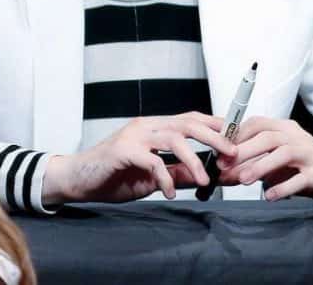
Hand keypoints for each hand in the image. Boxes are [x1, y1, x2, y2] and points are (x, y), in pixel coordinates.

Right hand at [42, 112, 235, 204]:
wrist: (77, 180)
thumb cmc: (113, 176)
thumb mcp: (151, 177)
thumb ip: (176, 173)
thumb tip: (204, 176)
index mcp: (154, 127)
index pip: (190, 119)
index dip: (215, 125)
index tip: (236, 137)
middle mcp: (146, 125)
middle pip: (188, 123)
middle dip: (214, 137)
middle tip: (233, 153)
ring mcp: (134, 136)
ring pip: (174, 138)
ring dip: (194, 160)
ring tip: (205, 180)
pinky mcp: (122, 151)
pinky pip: (152, 161)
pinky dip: (165, 178)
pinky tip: (170, 193)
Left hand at [216, 117, 312, 206]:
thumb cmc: (302, 166)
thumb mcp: (275, 162)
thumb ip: (251, 164)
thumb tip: (221, 174)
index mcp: (284, 128)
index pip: (257, 124)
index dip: (236, 136)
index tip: (220, 152)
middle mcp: (297, 137)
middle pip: (268, 137)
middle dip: (243, 151)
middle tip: (225, 166)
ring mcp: (311, 154)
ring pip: (284, 153)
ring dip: (260, 165)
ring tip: (243, 180)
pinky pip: (301, 179)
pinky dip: (283, 187)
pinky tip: (269, 196)